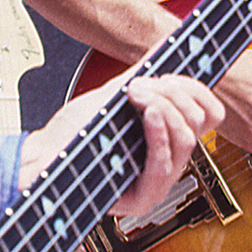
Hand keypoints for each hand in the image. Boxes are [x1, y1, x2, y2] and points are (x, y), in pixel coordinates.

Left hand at [20, 70, 223, 219]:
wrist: (41, 158)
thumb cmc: (73, 133)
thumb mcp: (113, 98)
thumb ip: (142, 81)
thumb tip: (164, 52)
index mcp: (168, 139)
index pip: (209, 115)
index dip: (196, 89)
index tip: (168, 75)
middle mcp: (168, 162)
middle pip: (200, 123)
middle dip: (173, 93)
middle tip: (141, 85)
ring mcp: (158, 183)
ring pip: (186, 139)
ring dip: (162, 107)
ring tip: (135, 94)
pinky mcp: (142, 199)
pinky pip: (163, 164)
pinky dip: (158, 133)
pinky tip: (147, 114)